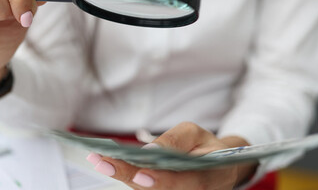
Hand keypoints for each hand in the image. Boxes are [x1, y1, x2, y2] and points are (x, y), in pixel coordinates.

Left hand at [86, 122, 257, 189]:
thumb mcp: (194, 133)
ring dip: (122, 176)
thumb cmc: (204, 146)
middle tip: (103, 162)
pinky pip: (145, 188)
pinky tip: (107, 163)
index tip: (141, 174)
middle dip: (129, 176)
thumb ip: (174, 141)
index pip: (184, 182)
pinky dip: (126, 176)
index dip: (162, 180)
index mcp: (209, 176)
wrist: (217, 165)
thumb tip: (148, 152)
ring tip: (99, 160)